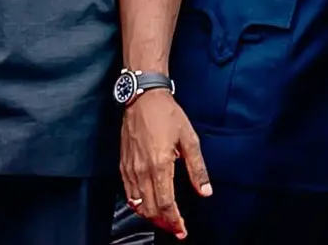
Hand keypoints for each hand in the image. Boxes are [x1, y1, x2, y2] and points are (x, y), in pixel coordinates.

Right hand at [120, 91, 210, 238]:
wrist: (143, 97)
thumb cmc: (167, 115)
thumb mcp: (189, 139)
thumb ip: (197, 168)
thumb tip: (205, 191)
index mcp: (160, 165)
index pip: (165, 204)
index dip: (174, 221)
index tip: (182, 229)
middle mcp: (142, 170)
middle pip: (150, 209)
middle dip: (164, 223)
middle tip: (176, 229)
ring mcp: (130, 169)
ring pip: (137, 204)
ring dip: (150, 217)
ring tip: (164, 221)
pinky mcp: (123, 165)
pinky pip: (128, 193)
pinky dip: (137, 205)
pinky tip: (145, 206)